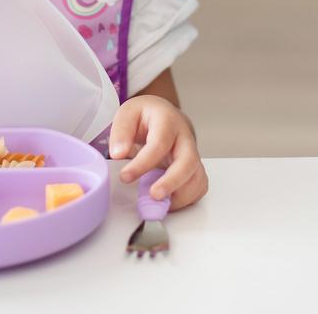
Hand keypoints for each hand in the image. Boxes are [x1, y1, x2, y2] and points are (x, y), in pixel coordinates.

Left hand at [108, 94, 207, 210]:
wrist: (163, 114)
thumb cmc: (145, 115)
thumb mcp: (128, 114)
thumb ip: (121, 132)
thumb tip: (118, 154)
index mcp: (167, 120)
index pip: (159, 144)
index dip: (143, 164)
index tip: (125, 177)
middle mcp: (185, 137)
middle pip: (188, 161)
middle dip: (171, 182)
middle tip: (154, 196)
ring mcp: (193, 153)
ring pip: (197, 177)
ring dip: (180, 195)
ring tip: (158, 203)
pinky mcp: (196, 168)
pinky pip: (199, 186)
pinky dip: (186, 198)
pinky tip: (168, 201)